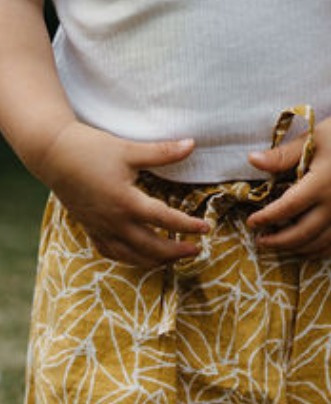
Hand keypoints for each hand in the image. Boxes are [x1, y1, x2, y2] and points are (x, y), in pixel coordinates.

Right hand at [34, 121, 208, 266]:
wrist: (51, 153)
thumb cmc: (91, 148)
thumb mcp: (129, 150)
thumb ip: (163, 152)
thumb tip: (192, 143)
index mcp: (126, 201)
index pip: (165, 220)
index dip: (189, 226)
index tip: (206, 228)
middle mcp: (114, 221)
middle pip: (151, 247)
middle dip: (176, 252)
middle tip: (196, 250)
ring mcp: (100, 228)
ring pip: (132, 256)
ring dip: (156, 261)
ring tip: (175, 257)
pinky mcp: (90, 229)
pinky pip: (112, 253)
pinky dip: (131, 259)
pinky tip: (143, 257)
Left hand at [246, 109, 330, 256]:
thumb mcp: (310, 140)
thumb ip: (281, 156)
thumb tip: (252, 160)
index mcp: (321, 184)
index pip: (288, 208)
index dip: (267, 218)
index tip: (251, 222)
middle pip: (302, 234)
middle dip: (278, 241)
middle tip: (260, 240)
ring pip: (320, 243)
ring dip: (296, 249)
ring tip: (278, 246)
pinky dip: (320, 251)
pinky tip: (305, 250)